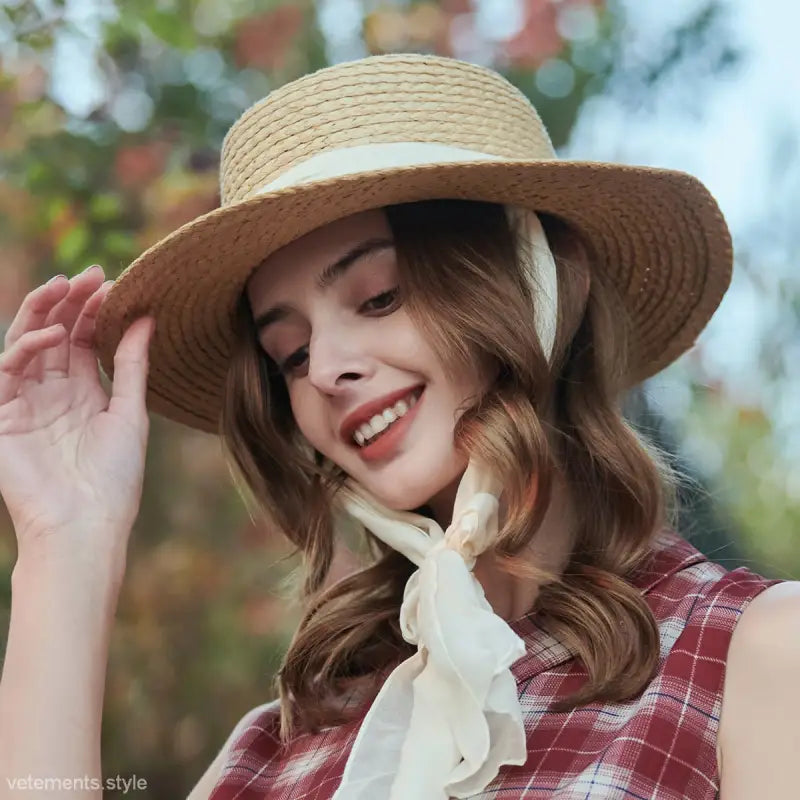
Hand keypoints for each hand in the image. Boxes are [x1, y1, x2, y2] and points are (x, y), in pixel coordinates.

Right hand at [0, 265, 154, 568]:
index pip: (84, 341)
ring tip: (64, 285)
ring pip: (26, 343)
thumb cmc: (114, 478)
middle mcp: (52, 393)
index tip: (112, 284)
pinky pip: (6, 371)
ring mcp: (24, 402)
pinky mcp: (0, 416)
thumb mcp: (130, 413)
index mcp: (84, 394)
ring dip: (43, 312)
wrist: (86, 524)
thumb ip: (133, 365)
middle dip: (69, 303)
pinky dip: (25, 350)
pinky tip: (51, 336)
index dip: (94, 312)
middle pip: (55, 335)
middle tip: (89, 274)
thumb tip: (148, 318)